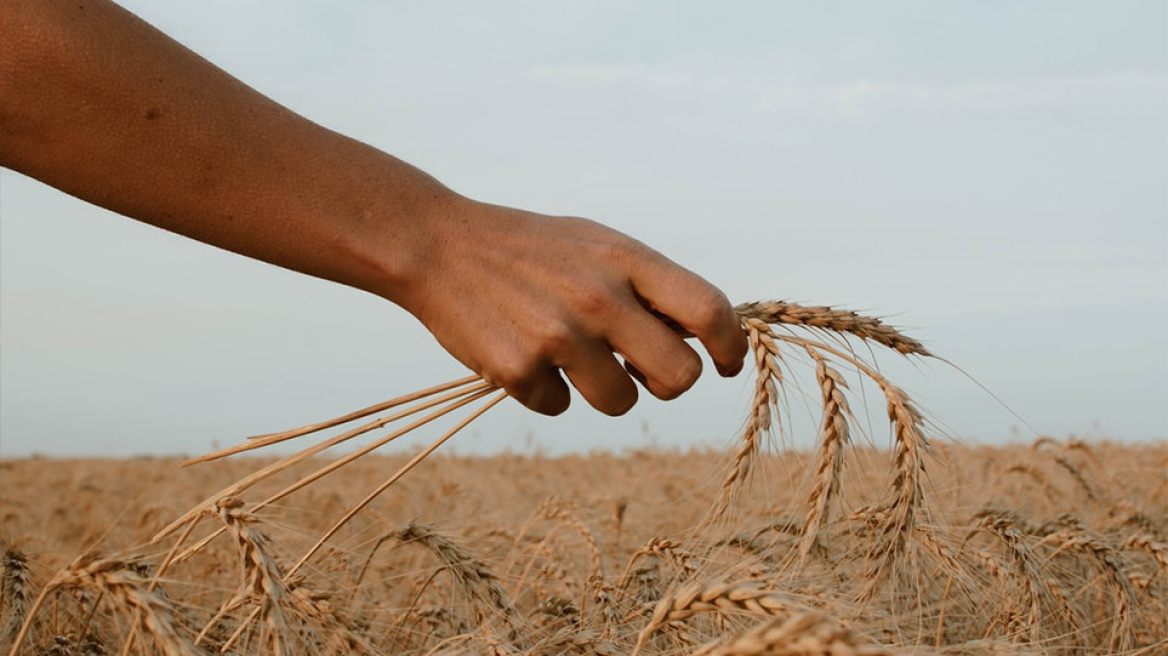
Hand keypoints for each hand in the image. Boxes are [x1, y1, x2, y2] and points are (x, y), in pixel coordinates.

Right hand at [387, 198, 747, 415]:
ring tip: (571, 357)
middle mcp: (599, 298)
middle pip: (679, 376)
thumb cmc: (529, 248)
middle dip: (666, 383)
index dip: (730, 345)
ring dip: (605, 391)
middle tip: (641, 372)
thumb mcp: (595, 243)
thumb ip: (646, 285)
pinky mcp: (518, 370)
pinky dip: (546, 392)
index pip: (708, 310)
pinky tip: (522, 353)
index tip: (727, 363)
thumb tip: (698, 339)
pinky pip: (560, 407)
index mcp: (625, 260)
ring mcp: (558, 336)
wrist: (438, 245)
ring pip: (621, 402)